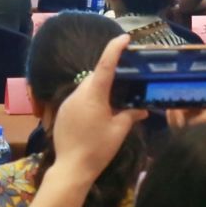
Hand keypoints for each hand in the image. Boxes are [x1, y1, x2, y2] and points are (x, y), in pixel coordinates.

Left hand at [49, 34, 146, 194]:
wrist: (71, 168)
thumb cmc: (98, 148)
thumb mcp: (119, 131)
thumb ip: (131, 115)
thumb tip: (144, 109)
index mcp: (93, 95)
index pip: (105, 64)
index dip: (114, 49)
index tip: (124, 38)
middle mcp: (78, 94)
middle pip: (95, 76)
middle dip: (108, 74)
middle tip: (125, 79)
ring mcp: (67, 103)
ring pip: (86, 88)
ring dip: (98, 89)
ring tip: (113, 101)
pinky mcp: (61, 113)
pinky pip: (78, 99)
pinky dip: (89, 100)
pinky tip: (97, 114)